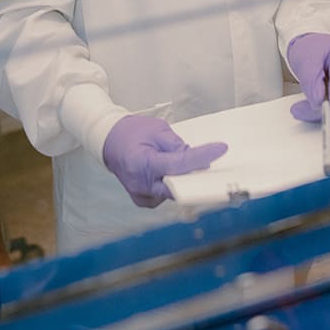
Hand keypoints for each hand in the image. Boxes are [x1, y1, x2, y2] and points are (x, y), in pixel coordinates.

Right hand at [102, 115, 227, 207]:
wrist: (110, 142)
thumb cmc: (131, 133)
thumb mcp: (157, 129)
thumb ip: (177, 145)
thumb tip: (197, 158)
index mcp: (143, 164)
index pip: (179, 165)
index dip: (202, 157)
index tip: (220, 149)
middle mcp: (142, 186)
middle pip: (179, 186)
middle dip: (197, 176)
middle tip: (214, 165)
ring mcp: (142, 196)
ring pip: (175, 192)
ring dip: (187, 180)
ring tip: (193, 164)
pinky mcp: (145, 200)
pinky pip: (167, 195)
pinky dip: (176, 184)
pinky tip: (178, 173)